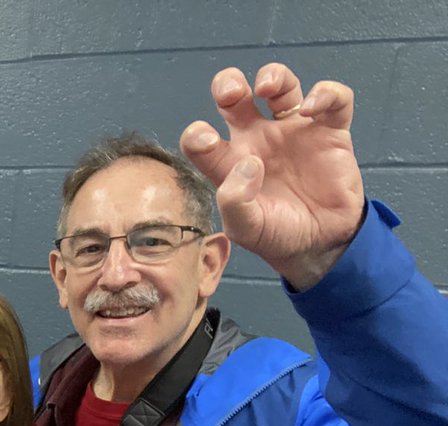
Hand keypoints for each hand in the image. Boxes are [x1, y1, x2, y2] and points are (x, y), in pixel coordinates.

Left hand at [180, 63, 365, 290]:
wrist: (320, 244)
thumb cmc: (276, 234)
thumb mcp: (246, 229)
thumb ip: (235, 202)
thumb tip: (247, 164)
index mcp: (229, 162)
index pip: (201, 139)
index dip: (197, 134)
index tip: (207, 140)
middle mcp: (257, 140)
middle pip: (235, 97)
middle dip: (228, 84)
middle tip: (231, 93)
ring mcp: (292, 131)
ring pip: (281, 86)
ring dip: (273, 76)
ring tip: (267, 89)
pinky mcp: (329, 131)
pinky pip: (333, 99)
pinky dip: (325, 93)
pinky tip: (313, 109)